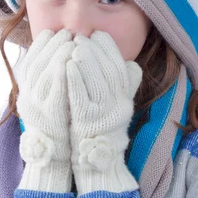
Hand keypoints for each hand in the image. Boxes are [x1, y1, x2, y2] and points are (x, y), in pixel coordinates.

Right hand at [15, 28, 74, 191]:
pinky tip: (71, 61)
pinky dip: (61, 73)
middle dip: (52, 45)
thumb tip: (59, 54)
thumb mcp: (48, 99)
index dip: (42, 44)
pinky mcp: (49, 116)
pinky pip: (54, 90)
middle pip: (36, 62)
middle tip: (67, 33)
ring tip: (71, 42)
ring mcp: (36, 107)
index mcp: (25, 91)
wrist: (55, 155)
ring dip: (57, 54)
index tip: (55, 32)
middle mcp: (27, 97)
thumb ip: (50, 79)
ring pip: (43, 73)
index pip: (29, 59)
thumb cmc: (57, 122)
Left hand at [66, 30, 142, 194]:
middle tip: (82, 37)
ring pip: (96, 82)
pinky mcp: (85, 122)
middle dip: (95, 51)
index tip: (98, 34)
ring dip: (86, 62)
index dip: (110, 48)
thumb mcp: (119, 107)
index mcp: (124, 99)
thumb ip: (124, 86)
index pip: (120, 67)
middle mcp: (116, 105)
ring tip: (75, 47)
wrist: (98, 162)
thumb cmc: (105, 130)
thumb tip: (130, 64)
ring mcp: (102, 114)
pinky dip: (75, 79)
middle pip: (108, 72)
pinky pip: (80, 97)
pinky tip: (67, 66)